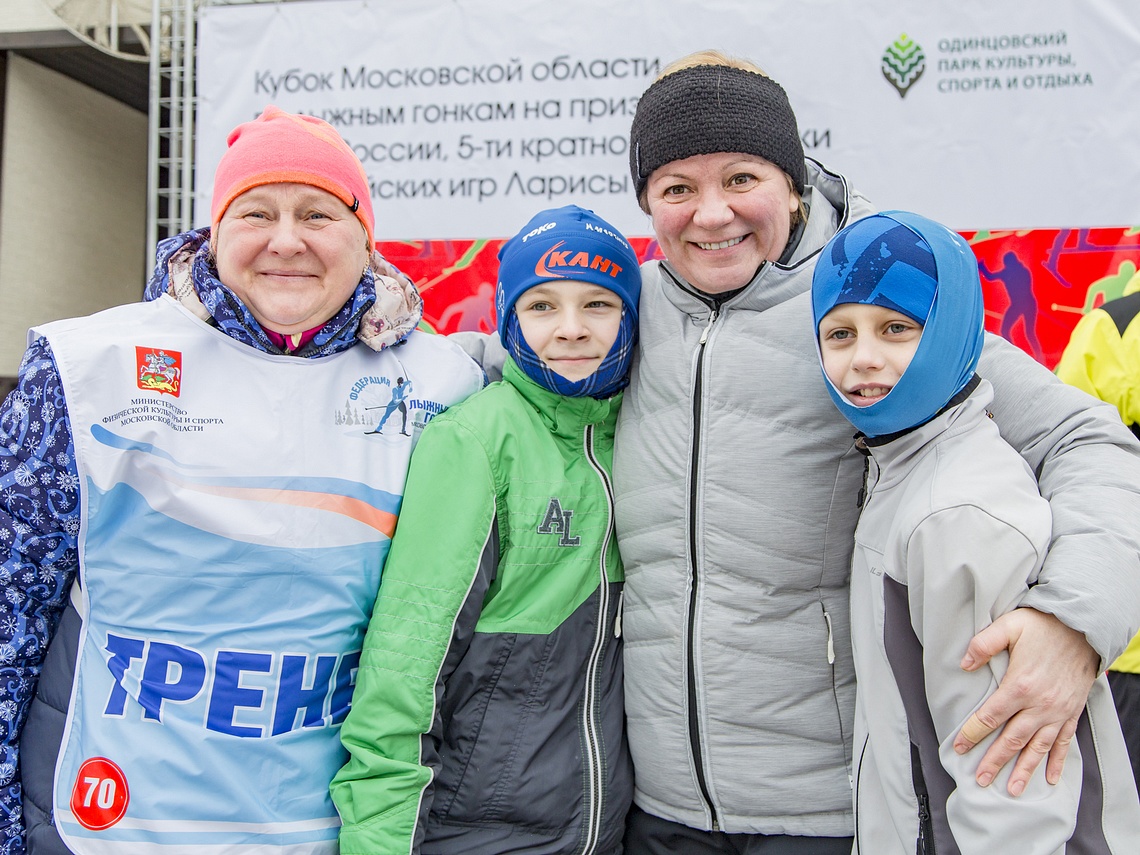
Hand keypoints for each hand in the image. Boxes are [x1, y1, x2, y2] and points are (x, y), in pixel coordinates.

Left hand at [953, 607, 1097, 795]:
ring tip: (1012, 789)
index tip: (959, 747)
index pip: (990, 716)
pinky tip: (1049, 778)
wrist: (1082, 628)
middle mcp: (1040, 704)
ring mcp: (1058, 711)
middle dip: (994, 761)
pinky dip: (1056, 762)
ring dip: (1024, 770)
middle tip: (980, 780)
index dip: (973, 733)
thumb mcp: (1008, 626)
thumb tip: (963, 664)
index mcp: (1020, 685)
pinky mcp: (1071, 712)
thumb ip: (984, 644)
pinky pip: (1063, 742)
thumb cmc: (1042, 627)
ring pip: (1037, 747)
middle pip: (1012, 739)